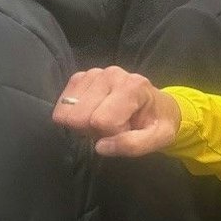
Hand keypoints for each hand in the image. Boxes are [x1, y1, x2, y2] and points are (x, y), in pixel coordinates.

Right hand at [51, 67, 182, 156]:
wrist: (156, 106)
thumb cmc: (157, 122)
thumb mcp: (159, 138)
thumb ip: (133, 145)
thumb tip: (101, 147)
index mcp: (132, 86)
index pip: (102, 121)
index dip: (111, 134)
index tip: (126, 130)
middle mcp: (110, 74)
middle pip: (80, 117)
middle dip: (94, 129)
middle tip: (113, 126)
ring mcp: (92, 74)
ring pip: (67, 112)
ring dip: (84, 122)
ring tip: (105, 118)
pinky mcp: (79, 77)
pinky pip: (62, 104)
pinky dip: (75, 114)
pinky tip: (94, 111)